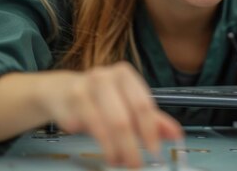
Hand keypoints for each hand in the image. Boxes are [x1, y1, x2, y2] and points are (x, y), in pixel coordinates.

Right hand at [40, 62, 182, 167]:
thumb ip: (153, 118)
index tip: (155, 151)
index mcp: (124, 74)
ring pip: (105, 126)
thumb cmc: (99, 96)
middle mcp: (104, 77)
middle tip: (136, 164)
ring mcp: (84, 88)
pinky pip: (86, 130)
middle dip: (132, 147)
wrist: (60, 91)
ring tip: (120, 161)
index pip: (143, 104)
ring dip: (115, 150)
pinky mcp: (68, 103)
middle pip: (123, 118)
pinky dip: (98, 145)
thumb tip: (175, 134)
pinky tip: (105, 151)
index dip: (150, 131)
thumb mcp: (127, 103)